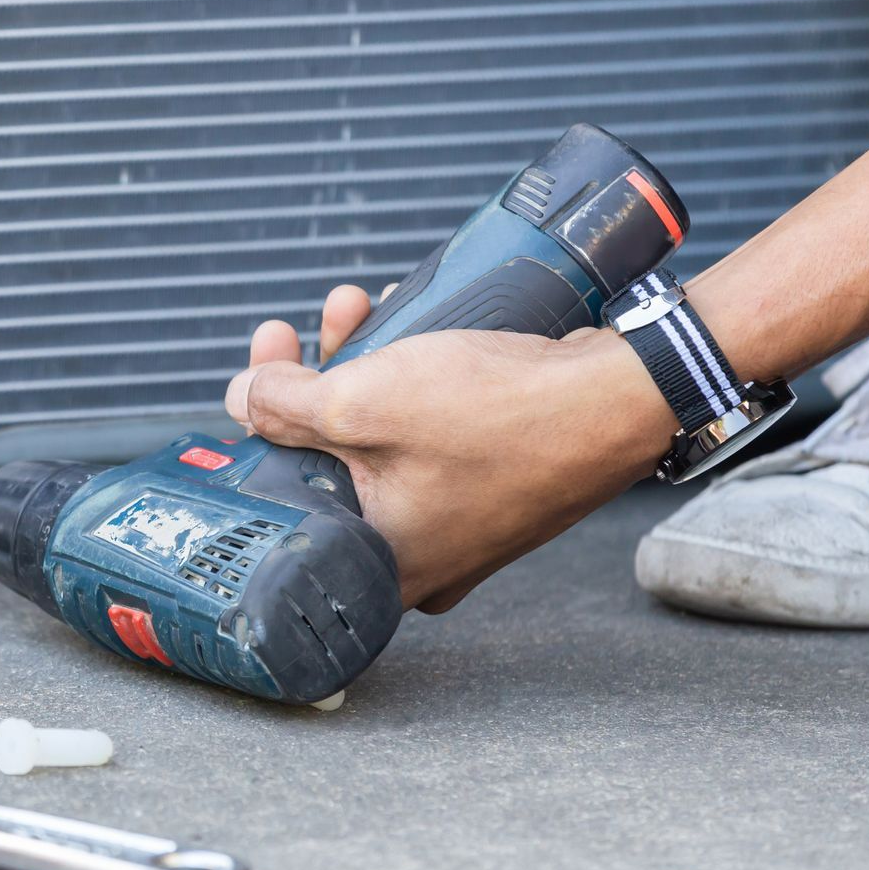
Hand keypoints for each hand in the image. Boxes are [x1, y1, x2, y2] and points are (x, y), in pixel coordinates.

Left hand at [227, 288, 678, 612]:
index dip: (262, 427)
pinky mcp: (491, 479)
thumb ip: (285, 405)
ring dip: (356, 365)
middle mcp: (420, 555)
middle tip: (294, 332)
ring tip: (353, 306)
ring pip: (378, 436)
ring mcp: (460, 519)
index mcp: (382, 563)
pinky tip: (400, 322)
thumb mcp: (362, 404)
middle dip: (308, 380)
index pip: (287, 500)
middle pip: (329, 462)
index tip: (258, 374)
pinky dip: (407, 379)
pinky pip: (425, 431)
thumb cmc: (504, 418)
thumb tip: (244, 397)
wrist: (624, 397)